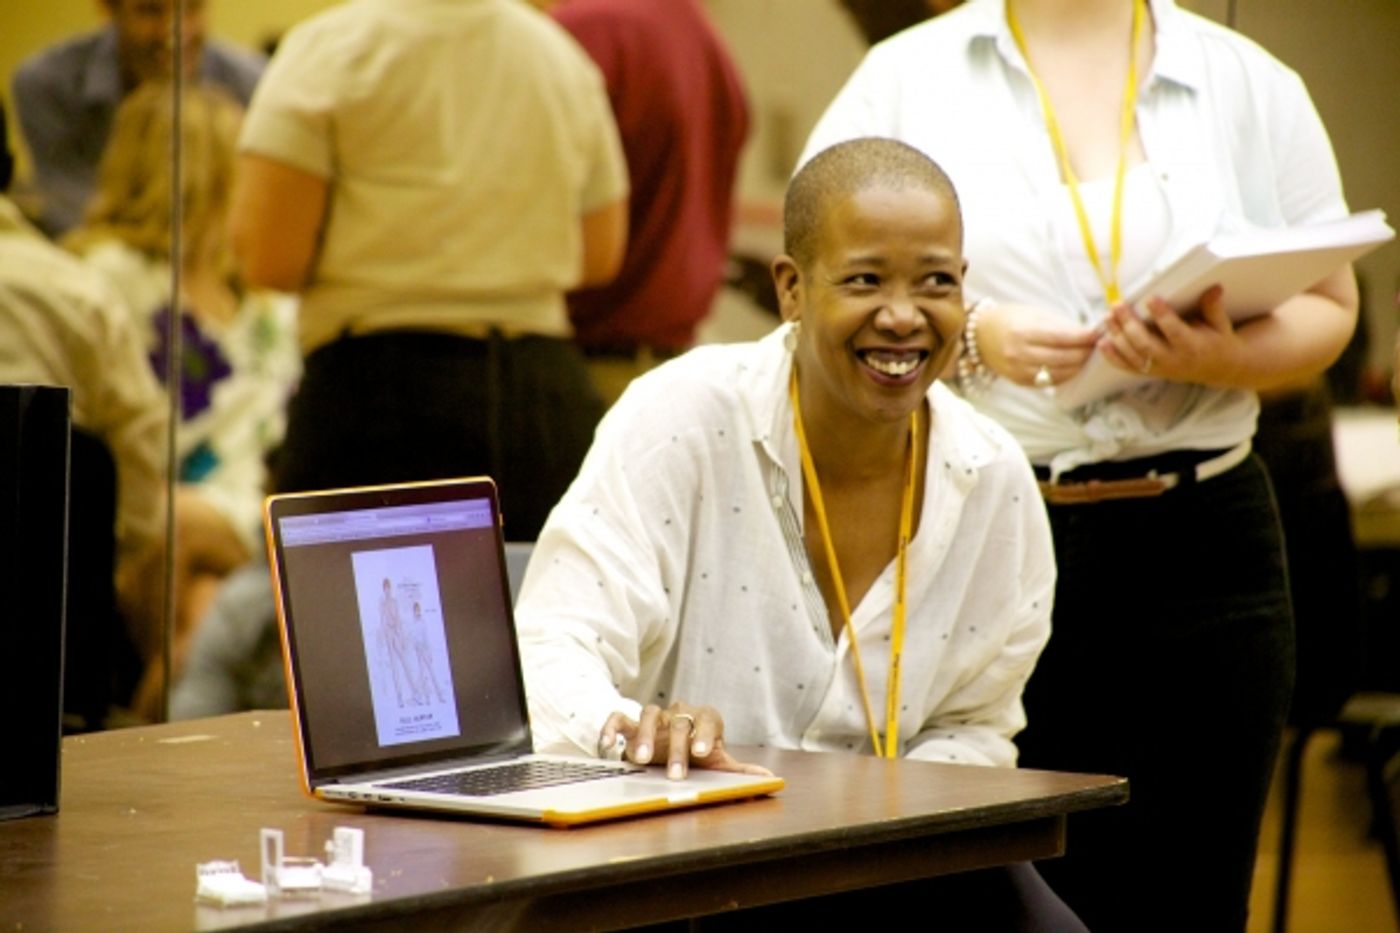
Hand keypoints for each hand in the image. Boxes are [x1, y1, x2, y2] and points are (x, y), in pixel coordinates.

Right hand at [599, 702, 772, 780]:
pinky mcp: (632, 723)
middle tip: (675, 774)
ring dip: (644, 736)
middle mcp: (680, 713)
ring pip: (649, 715)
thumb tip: (767, 776)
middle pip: (679, 722)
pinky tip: (608, 744)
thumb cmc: (697, 753)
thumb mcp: (717, 763)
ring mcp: (655, 717)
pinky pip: (620, 717)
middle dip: (676, 749)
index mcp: (705, 719)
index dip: (706, 734)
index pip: (708, 718)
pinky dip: (612, 727)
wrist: (670, 745)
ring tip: (639, 760)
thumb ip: (738, 770)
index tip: (702, 753)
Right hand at [975, 301, 1097, 387]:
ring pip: (1058, 373)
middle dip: (1083, 352)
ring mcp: (1018, 370)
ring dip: (1077, 366)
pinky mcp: (1019, 381)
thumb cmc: (1009, 320)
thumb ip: (1059, 326)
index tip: (1097, 335)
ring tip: (1086, 357)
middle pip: (1062, 358)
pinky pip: (1048, 382)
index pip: (1060, 338)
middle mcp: (1019, 354)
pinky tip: (1072, 367)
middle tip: (1096, 347)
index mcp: (1022, 332)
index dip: (1082, 338)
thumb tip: (1086, 334)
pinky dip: (1063, 375)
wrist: (980, 336)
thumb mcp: (1033, 314)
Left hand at [1100, 286, 1244, 386]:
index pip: (1175, 331)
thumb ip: (1213, 307)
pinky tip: (1102, 342)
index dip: (1162, 315)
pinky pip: (1128, 367)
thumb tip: (1215, 287)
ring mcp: (1159, 368)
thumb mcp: (1220, 324)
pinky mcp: (1150, 372)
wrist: (1218, 369)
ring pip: (1134, 356)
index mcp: (1192, 346)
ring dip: (1117, 337)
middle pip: (1146, 344)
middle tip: (1117, 305)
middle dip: (1129, 325)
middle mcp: (1174, 360)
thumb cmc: (1217, 341)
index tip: (1151, 298)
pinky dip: (1112, 357)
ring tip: (1107, 317)